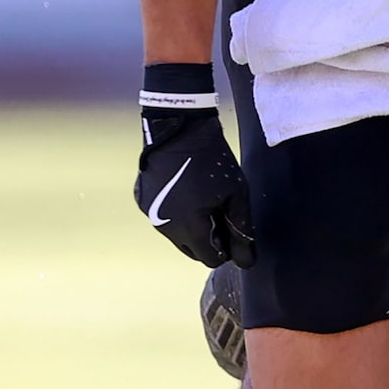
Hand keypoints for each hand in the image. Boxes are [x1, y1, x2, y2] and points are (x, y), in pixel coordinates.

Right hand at [135, 107, 254, 267]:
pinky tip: (184, 189)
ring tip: (202, 199)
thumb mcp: (236, 194)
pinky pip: (162, 217)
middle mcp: (165, 227)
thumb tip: (246, 261)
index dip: (226, 247)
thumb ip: (241, 230)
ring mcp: (149, 214)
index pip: (211, 259)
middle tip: (219, 212)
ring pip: (176, 235)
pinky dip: (174, 212)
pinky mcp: (142, 200)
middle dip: (208, 239)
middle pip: (192, 251)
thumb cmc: (213, 160)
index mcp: (189, 228)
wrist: (180, 127)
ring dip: (190, 227)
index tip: (230, 227)